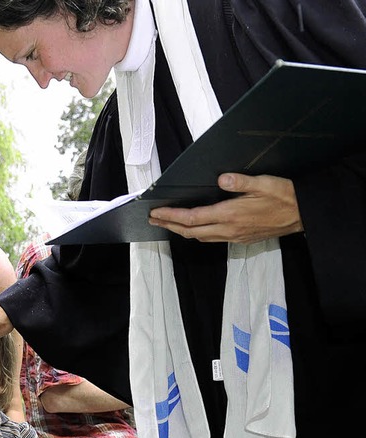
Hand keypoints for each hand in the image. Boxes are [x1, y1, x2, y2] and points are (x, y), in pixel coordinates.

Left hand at [148, 173, 303, 242]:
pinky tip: (194, 228)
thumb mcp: (265, 183)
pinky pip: (212, 239)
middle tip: (153, 219)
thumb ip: (241, 182)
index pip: (193, 218)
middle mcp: (229, 229)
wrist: (303, 215)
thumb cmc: (284, 197)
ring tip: (168, 224)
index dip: (171, 217)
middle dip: (170, 226)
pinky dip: (197, 234)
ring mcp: (234, 236)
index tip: (156, 213)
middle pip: (191, 231)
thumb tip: (222, 179)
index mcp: (231, 214)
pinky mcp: (240, 239)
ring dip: (182, 231)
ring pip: (200, 237)